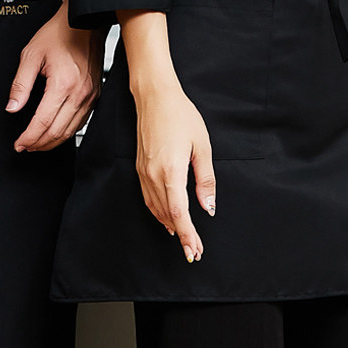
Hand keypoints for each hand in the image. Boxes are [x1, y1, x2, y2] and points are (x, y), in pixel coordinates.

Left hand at [7, 2, 102, 152]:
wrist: (83, 23)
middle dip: (39, 144)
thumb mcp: (31, 54)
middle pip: (58, 132)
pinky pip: (81, 121)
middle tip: (25, 146)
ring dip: (53, 141)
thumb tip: (12, 107)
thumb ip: (20, 84)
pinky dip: (67, 132)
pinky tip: (56, 132)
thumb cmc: (59, 33)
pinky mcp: (95, 95)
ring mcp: (90, 96)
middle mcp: (79, 93)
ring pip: (71, 131)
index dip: (29, 137)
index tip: (19, 143)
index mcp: (62, 84)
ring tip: (37, 143)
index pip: (43, 122)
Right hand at [132, 80, 214, 263]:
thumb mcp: (202, 146)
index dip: (187, 235)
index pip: (178, 213)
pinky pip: (148, 198)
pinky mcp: (139, 167)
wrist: (154, 96)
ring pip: (155, 209)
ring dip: (169, 226)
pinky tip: (166, 218)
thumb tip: (208, 206)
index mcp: (171, 171)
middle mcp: (153, 174)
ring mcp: (143, 171)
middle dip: (181, 235)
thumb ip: (205, 179)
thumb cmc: (180, 115)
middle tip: (194, 250)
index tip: (194, 251)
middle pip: (166, 215)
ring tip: (183, 239)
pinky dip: (158, 213)